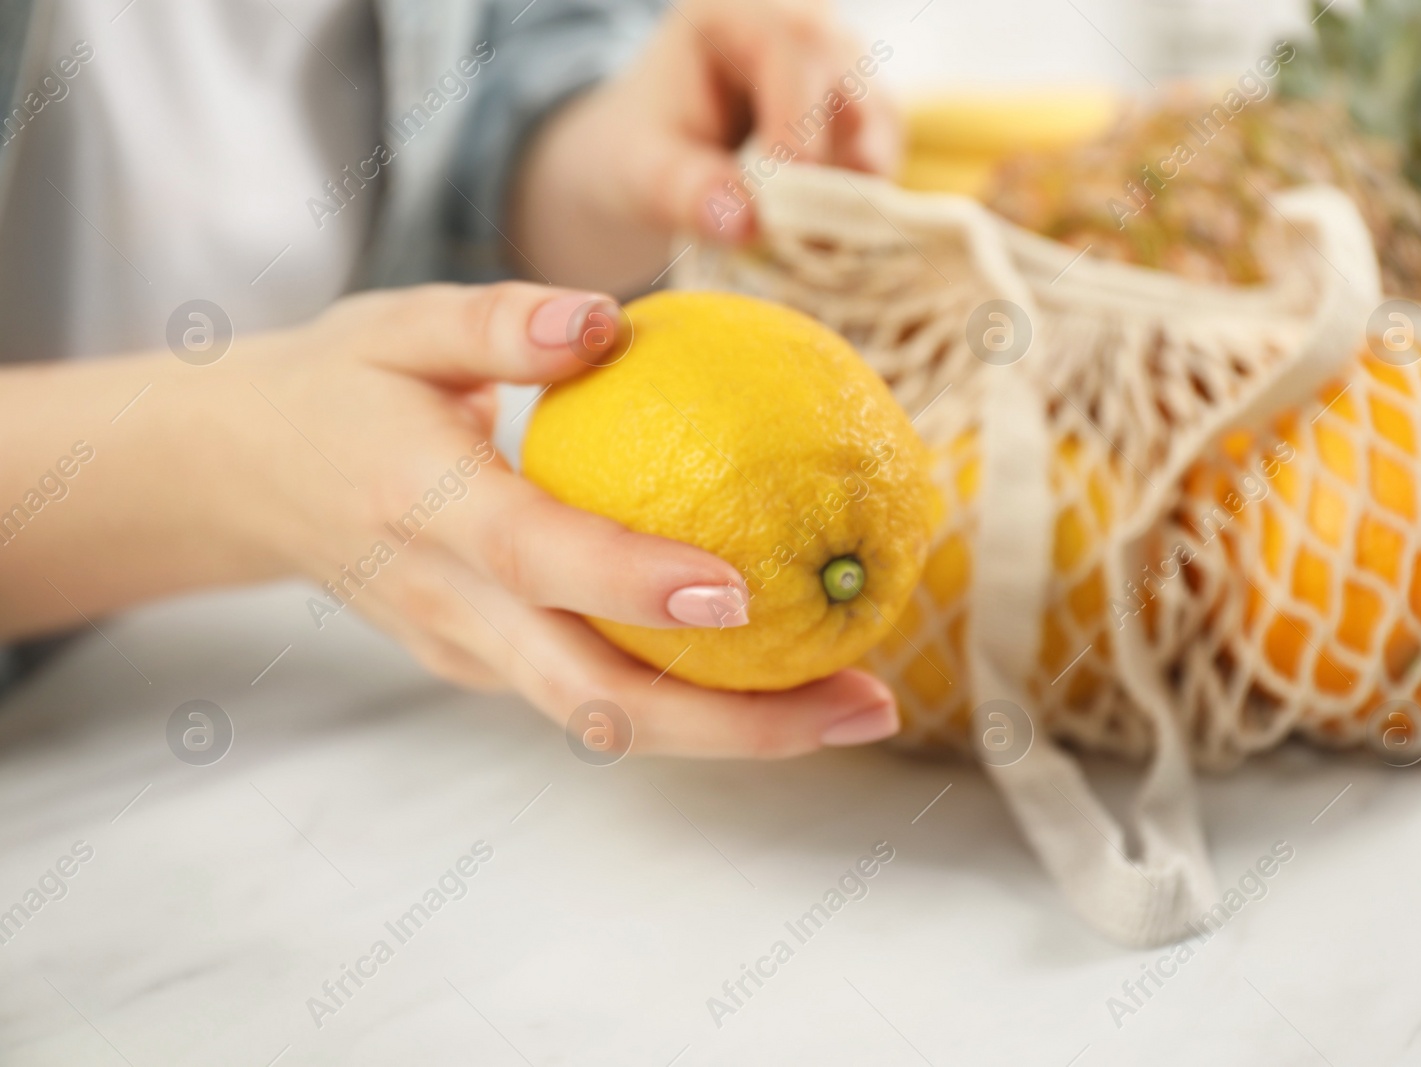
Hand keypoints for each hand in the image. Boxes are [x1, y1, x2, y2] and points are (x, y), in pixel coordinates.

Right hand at [0, 283, 898, 756]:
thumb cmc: (338, 387)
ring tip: (856, 703)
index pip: (536, 559)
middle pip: (595, 699)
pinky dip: (690, 698)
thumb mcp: (399, 324)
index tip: (742, 592)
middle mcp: (449, 606)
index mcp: (422, 509)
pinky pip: (597, 694)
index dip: (634, 588)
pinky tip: (777, 668)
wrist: (242, 478)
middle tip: (867, 702)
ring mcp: (467, 654)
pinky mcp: (487, 667)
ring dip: (734, 730)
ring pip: (607, 720)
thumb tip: (607, 322)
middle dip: (736, 725)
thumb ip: (499, 323)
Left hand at [512, 0, 900, 291]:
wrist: (655, 155)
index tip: (778, 214)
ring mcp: (843, 68)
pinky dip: (857, 205)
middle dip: (829, 174)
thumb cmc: (643, 149)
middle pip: (852, 87)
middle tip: (798, 244)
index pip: (796, 49)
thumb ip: (684, 190)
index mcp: (737, 12)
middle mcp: (804, 25)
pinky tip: (817, 237)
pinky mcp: (865, 115)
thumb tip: (745, 225)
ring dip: (849, 195)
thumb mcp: (641, 170)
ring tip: (804, 245)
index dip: (798, 131)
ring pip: (879, 126)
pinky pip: (884, 158)